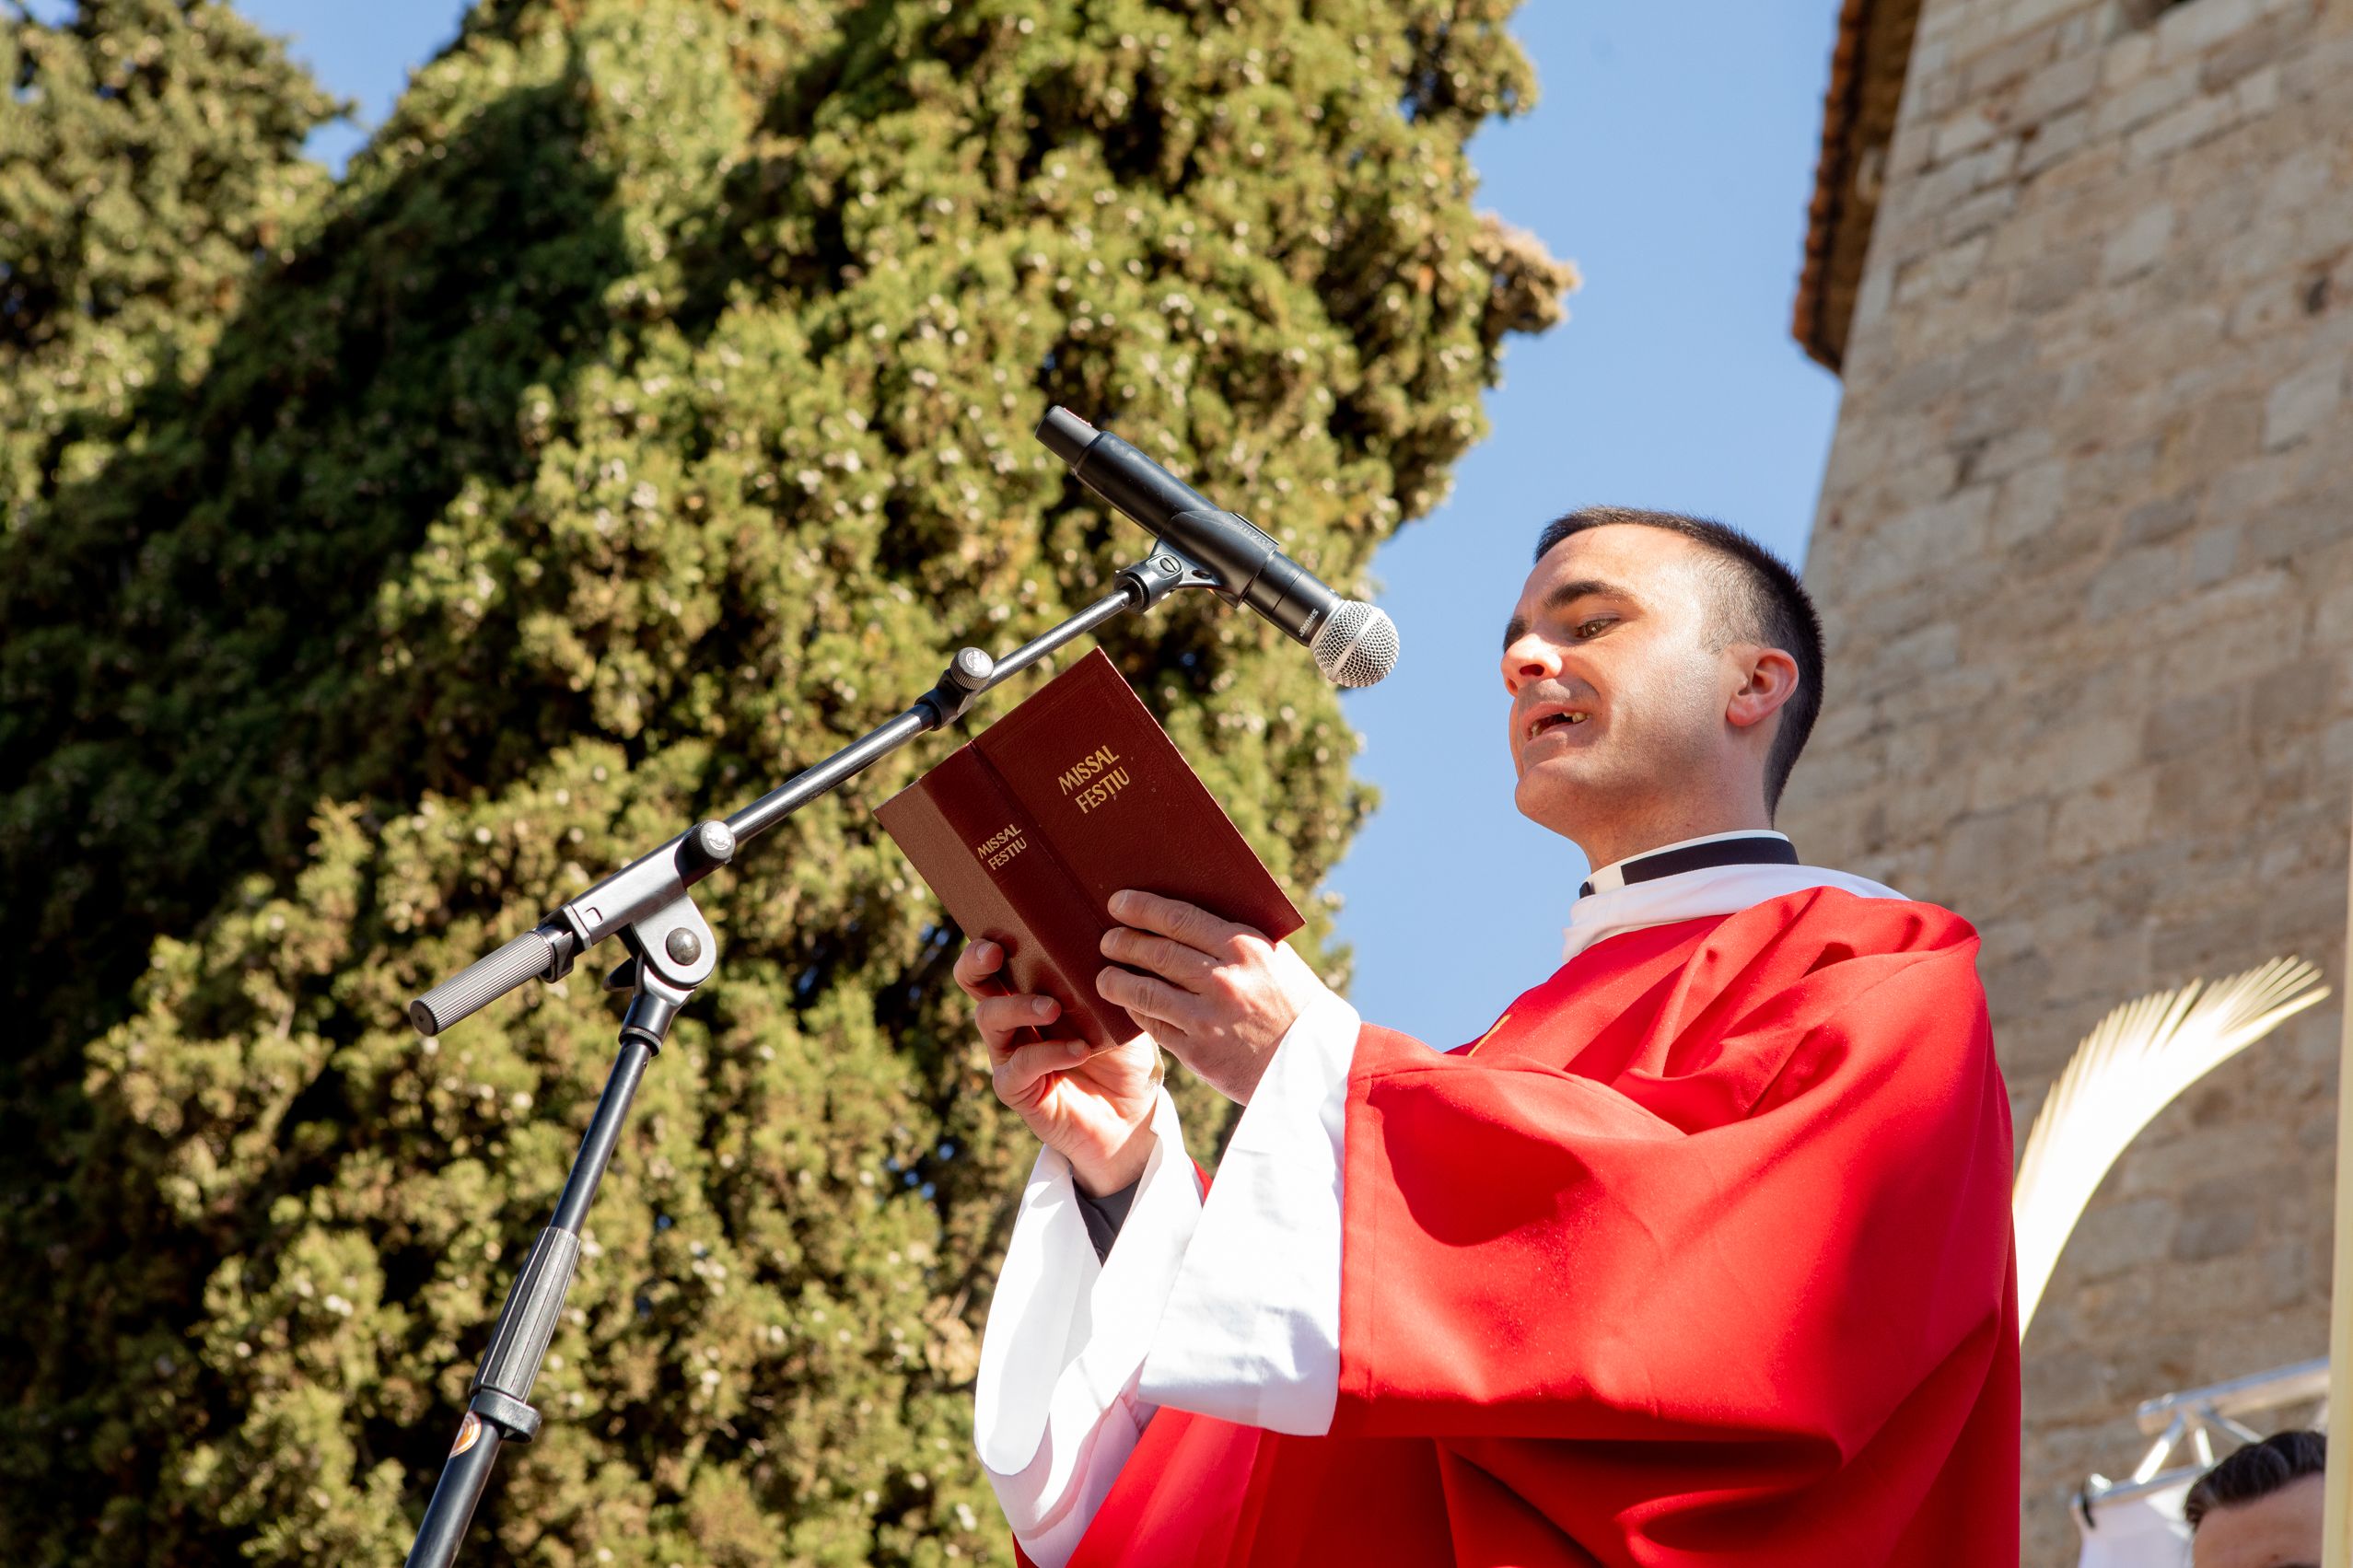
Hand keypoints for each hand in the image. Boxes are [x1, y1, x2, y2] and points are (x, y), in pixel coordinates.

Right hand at [955, 938, 1160, 1194]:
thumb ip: (1109, 981)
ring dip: (1019, 1006)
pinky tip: (1079, 1050)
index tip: (1001, 925)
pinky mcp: (1017, 1089)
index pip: (998, 957)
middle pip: (973, 981)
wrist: (1134, 1113)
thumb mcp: (1122, 1009)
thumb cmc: (1125, 1053)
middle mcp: (1012, 1018)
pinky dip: (1048, 1053)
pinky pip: (1019, 1066)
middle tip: (996, 953)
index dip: (989, 938)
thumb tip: (1116, 941)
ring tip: (1053, 1007)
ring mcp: (1010, 1053)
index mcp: (1031, 989)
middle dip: (976, 962)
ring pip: (989, 1018)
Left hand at [1094, 890, 1335, 1104]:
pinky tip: (1129, 1004)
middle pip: (1155, 951)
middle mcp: (1225, 979)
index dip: (1142, 908)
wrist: (1315, 1066)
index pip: (1179, 918)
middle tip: (1107, 939)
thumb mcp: (1276, 960)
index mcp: (1246, 948)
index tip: (1118, 903)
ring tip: (1104, 975)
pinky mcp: (1198, 1052)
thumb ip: (1236, 938)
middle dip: (1122, 942)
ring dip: (1115, 980)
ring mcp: (1209, 1017)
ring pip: (1144, 990)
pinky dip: (1135, 1011)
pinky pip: (1153, 1024)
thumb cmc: (1295, 1004)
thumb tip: (1184, 914)